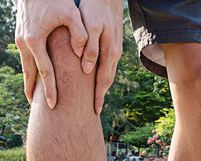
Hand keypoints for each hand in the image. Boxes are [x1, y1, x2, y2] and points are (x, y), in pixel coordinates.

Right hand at [15, 0, 87, 108]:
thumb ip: (80, 34)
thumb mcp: (72, 14)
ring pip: (25, 65)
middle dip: (32, 91)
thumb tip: (81, 55)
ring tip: (32, 93)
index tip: (53, 105)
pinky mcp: (20, 33)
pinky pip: (25, 55)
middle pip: (29, 74)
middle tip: (35, 107)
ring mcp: (20, 38)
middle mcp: (24, 42)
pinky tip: (33, 72)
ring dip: (28, 79)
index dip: (50, 90)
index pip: (45, 72)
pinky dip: (28, 67)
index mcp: (36, 41)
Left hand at [78, 0, 123, 114]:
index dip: (98, 96)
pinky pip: (107, 64)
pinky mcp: (111, 43)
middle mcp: (114, 53)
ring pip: (108, 73)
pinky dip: (101, 75)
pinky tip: (95, 77)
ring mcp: (114, 48)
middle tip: (94, 111)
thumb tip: (87, 70)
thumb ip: (90, 48)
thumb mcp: (92, 27)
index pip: (103, 80)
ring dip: (101, 87)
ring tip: (95, 99)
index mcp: (109, 51)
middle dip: (100, 96)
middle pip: (107, 80)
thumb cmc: (95, 8)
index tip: (94, 111)